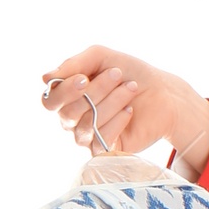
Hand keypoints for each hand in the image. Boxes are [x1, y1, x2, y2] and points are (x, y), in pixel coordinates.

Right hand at [40, 46, 208, 176]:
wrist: (163, 93)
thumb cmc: (130, 73)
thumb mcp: (101, 58)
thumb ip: (73, 64)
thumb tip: (45, 79)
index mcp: (68, 96)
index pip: (50, 101)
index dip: (64, 91)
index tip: (84, 78)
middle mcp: (74, 119)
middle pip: (68, 113)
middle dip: (95, 91)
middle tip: (118, 75)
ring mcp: (88, 136)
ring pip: (87, 125)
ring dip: (111, 102)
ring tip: (130, 88)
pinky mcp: (107, 150)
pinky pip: (100, 142)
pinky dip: (117, 122)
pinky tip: (130, 111)